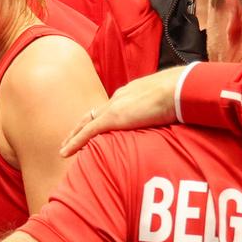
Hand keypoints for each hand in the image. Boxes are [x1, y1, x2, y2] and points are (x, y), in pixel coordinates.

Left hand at [61, 68, 182, 155]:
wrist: (177, 89)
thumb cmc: (178, 95)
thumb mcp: (166, 103)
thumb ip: (161, 111)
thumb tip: (169, 120)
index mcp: (129, 94)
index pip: (108, 108)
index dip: (98, 118)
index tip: (92, 126)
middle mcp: (117, 99)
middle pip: (92, 114)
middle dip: (79, 126)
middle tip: (69, 138)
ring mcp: (114, 108)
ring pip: (85, 123)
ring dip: (73, 136)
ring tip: (63, 148)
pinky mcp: (113, 118)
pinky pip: (88, 133)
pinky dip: (74, 142)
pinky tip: (64, 153)